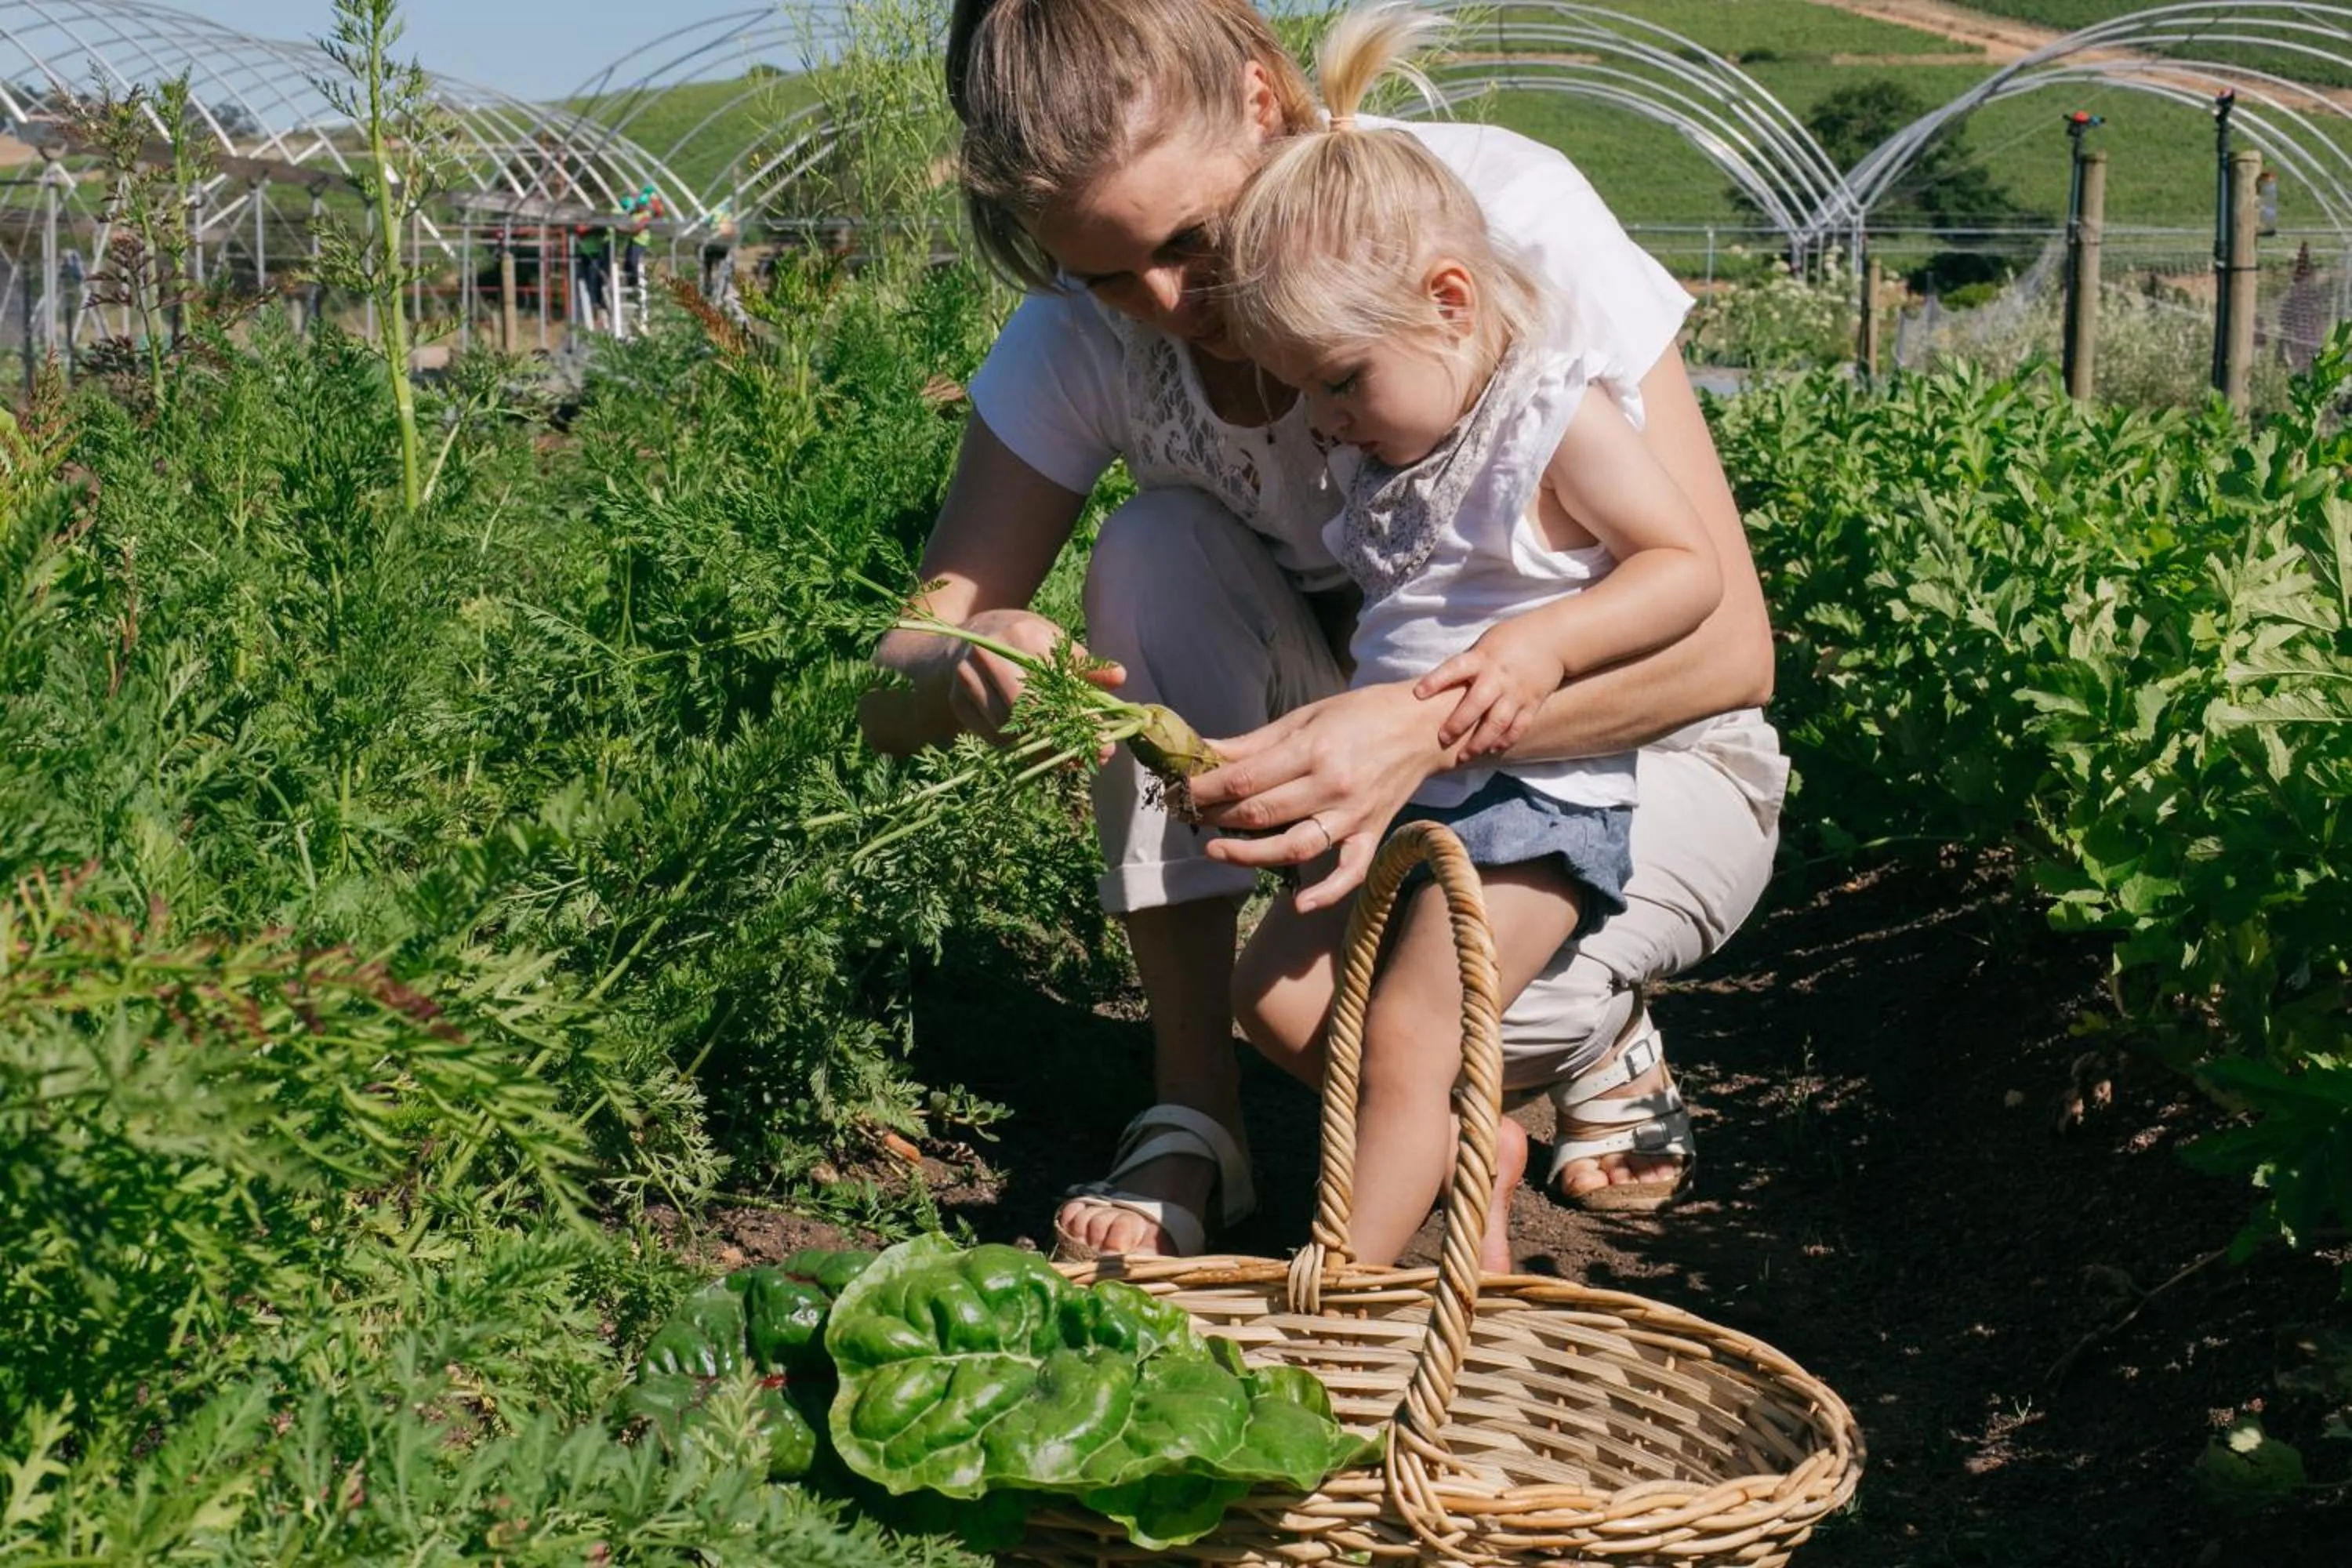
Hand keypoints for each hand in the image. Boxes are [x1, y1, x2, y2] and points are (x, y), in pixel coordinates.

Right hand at [944, 609, 1124, 750]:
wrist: (970, 638)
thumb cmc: (1023, 640)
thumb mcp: (1055, 641)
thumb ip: (1086, 664)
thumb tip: (1119, 677)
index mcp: (1021, 634)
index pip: (1056, 686)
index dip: (1083, 718)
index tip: (1104, 742)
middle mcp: (989, 655)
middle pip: (1031, 711)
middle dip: (1064, 739)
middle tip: (1089, 758)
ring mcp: (968, 679)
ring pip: (1012, 730)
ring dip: (1044, 750)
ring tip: (1071, 760)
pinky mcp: (957, 701)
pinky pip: (994, 737)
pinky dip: (1021, 750)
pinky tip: (1042, 756)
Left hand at [1189, 681, 1450, 912]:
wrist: (1423, 726)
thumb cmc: (1361, 715)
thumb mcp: (1305, 717)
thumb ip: (1254, 742)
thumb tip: (1203, 752)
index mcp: (1314, 749)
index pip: (1246, 777)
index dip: (1206, 787)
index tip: (1180, 789)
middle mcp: (1333, 786)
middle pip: (1262, 812)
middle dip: (1217, 816)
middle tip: (1188, 815)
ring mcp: (1354, 816)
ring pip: (1294, 846)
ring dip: (1250, 855)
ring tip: (1216, 850)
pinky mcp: (1372, 835)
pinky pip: (1350, 872)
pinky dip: (1327, 892)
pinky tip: (1299, 904)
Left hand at [1413, 623, 1564, 758]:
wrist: (1552, 639)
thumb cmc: (1509, 641)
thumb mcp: (1484, 646)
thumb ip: (1466, 666)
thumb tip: (1436, 686)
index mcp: (1482, 658)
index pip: (1455, 668)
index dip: (1436, 680)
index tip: (1418, 693)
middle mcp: (1498, 676)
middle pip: (1477, 703)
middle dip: (1458, 723)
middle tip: (1443, 738)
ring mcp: (1517, 692)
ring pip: (1498, 721)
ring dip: (1481, 741)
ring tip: (1465, 754)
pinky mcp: (1532, 703)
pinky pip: (1519, 726)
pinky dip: (1506, 740)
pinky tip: (1493, 749)